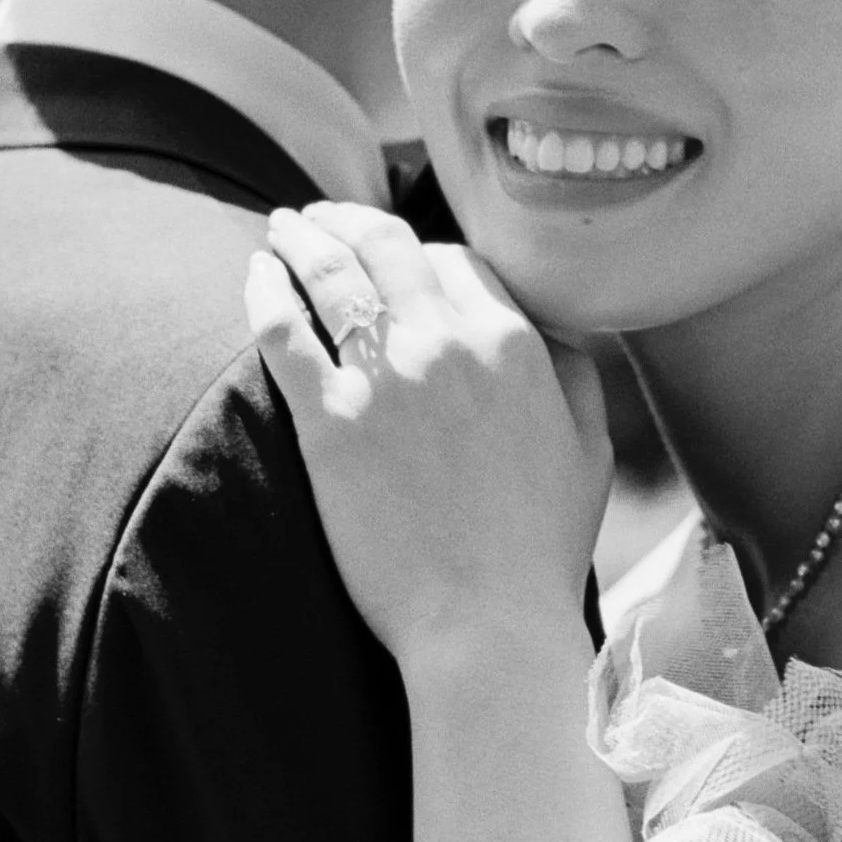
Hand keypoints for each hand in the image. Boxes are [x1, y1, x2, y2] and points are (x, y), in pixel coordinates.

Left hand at [246, 201, 611, 663]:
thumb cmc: (539, 550)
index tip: (395, 260)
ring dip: (299, 238)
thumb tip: (551, 329)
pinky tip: (254, 275)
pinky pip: (283, 329)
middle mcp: (448, 343)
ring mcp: (384, 379)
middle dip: (347, 220)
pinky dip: (265, 290)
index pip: (456, 261)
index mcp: (515, 342)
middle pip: (386, 246)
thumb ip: (574, 373)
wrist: (486, 624)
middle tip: (318, 217)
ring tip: (278, 229)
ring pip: (329, 272)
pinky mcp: (328, 422)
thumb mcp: (587, 450)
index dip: (420, 253)